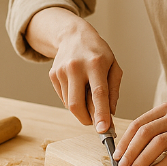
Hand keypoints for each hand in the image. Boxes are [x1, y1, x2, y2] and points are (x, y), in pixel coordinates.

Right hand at [29, 9, 121, 132]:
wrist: (73, 35)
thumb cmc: (98, 53)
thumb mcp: (114, 66)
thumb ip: (113, 91)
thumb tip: (110, 114)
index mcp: (96, 64)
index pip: (98, 93)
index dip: (101, 113)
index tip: (104, 129)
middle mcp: (76, 67)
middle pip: (77, 104)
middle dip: (86, 120)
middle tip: (96, 123)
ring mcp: (61, 71)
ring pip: (69, 104)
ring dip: (81, 110)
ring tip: (89, 96)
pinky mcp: (53, 75)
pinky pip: (64, 98)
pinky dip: (73, 100)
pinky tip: (79, 88)